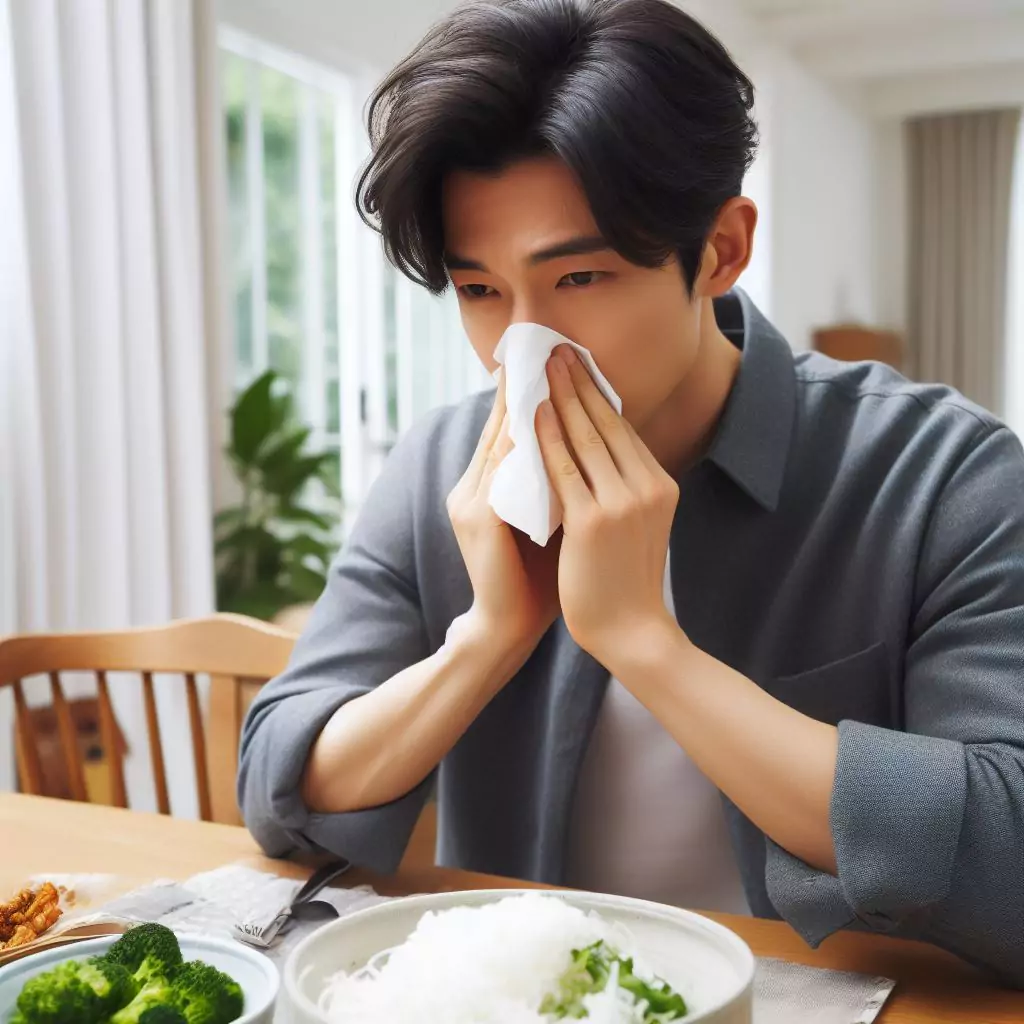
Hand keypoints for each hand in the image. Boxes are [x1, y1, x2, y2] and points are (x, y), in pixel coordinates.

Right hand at [447, 373, 559, 654]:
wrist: (509, 627)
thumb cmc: (536, 576)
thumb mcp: (550, 518)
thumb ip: (559, 482)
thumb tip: (593, 445)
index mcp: (487, 486)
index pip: (510, 429)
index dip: (530, 394)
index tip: (556, 360)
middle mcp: (471, 487)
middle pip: (501, 424)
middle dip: (526, 385)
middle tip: (551, 346)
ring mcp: (469, 502)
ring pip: (501, 440)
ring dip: (525, 404)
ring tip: (550, 370)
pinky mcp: (477, 520)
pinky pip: (503, 471)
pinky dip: (523, 443)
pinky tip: (544, 420)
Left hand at [536, 346, 681, 667]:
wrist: (632, 633)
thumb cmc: (627, 582)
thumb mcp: (641, 526)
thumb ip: (627, 490)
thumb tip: (604, 456)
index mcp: (660, 485)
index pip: (623, 430)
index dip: (597, 395)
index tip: (578, 366)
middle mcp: (647, 486)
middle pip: (606, 423)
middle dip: (579, 382)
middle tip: (558, 349)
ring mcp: (622, 502)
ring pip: (585, 437)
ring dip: (562, 396)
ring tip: (543, 366)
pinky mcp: (593, 521)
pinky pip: (564, 468)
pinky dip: (548, 436)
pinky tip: (534, 412)